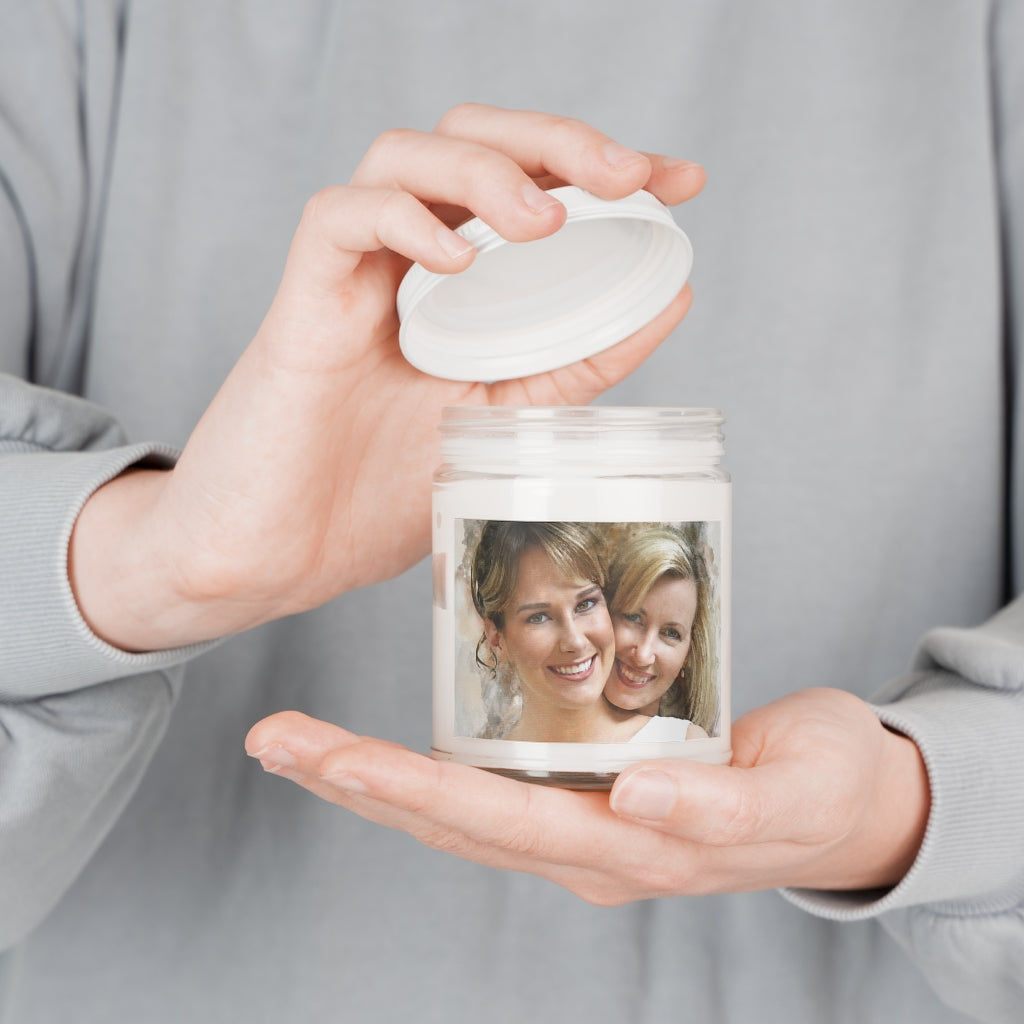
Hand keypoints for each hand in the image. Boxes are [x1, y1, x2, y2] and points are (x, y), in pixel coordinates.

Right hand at [69, 104, 704, 650]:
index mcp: (459, 287)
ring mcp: (353, 278)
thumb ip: (574, 363)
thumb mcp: (505, 422)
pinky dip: (402, 220)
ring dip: (485, 170)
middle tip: (626, 174)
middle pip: (473, 138)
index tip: (681, 180)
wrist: (282, 556)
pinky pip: (340, 220)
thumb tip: (669, 303)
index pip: (531, 184)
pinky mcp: (302, 303)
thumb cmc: (375, 493)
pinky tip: (454, 259)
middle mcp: (407, 264)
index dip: (604, 164)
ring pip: (406, 156)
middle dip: (557, 140)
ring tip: (543, 222)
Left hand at [244, 688, 929, 903]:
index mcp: (627, 851)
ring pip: (455, 811)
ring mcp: (581, 827)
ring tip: (293, 744)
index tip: (335, 758)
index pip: (495, 822)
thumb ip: (724, 808)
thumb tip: (639, 799)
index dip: (412, 790)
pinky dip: (421, 770)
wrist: (846, 806)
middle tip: (273, 740)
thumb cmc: (824, 790)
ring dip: (370, 780)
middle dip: (355, 782)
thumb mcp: (796, 794)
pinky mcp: (587, 795)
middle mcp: (586, 848)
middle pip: (450, 820)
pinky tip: (373, 752)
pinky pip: (487, 789)